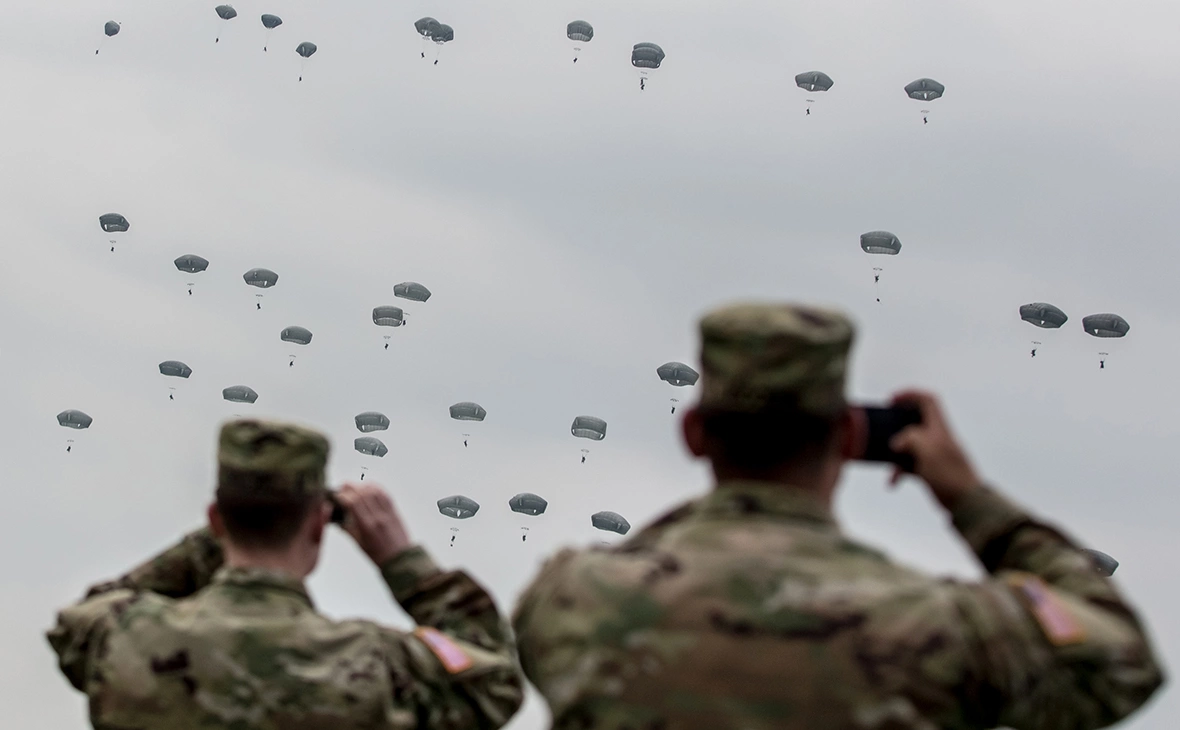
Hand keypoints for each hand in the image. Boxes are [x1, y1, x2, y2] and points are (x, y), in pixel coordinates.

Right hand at [334, 484, 412, 564]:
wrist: (400, 558)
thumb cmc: (377, 554)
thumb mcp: (359, 543)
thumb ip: (347, 528)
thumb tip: (336, 517)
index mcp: (367, 526)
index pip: (353, 503)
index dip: (343, 496)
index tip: (336, 496)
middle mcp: (378, 517)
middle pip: (363, 493)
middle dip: (350, 487)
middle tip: (342, 487)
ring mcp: (387, 513)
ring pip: (374, 491)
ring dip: (362, 485)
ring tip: (354, 487)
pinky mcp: (394, 511)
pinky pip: (384, 494)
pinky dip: (375, 488)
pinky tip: (368, 488)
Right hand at [887, 390, 982, 509]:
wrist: (966, 503)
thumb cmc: (950, 474)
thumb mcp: (928, 450)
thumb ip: (910, 438)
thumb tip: (895, 443)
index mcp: (939, 428)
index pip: (928, 401)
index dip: (910, 395)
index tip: (892, 400)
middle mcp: (936, 438)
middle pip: (914, 422)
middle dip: (896, 425)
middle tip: (882, 427)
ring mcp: (933, 455)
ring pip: (908, 446)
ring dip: (894, 454)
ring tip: (885, 463)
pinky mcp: (929, 471)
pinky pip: (908, 466)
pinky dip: (898, 472)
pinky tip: (892, 482)